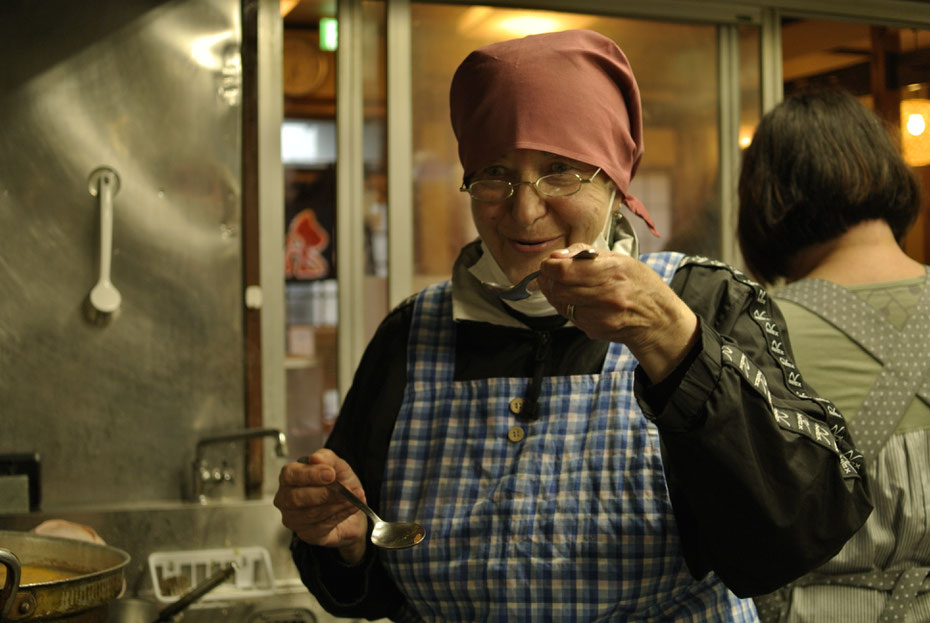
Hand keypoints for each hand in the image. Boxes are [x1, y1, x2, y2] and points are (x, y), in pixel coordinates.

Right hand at [274, 449, 368, 563]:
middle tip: (345, 488)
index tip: (330, 473)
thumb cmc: (339, 485)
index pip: (290, 475)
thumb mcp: (338, 466)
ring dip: (336, 504)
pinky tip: (352, 506)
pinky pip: (322, 526)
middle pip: (296, 498)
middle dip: (325, 493)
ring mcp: (294, 519)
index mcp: (290, 478)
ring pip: (311, 513)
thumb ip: (327, 458)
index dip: (310, 475)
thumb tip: (315, 458)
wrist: (353, 508)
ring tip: (354, 496)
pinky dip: (341, 514)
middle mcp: (286, 499)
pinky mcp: (307, 534)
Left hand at [538, 244, 698, 381]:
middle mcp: (605, 296)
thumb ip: (585, 253)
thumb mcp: (620, 259)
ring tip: (563, 285)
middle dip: (548, 279)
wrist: (658, 319)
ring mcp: (599, 316)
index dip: (549, 266)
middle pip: (558, 289)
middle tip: (550, 273)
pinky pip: (569, 316)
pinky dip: (567, 306)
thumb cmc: (639, 284)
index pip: (564, 271)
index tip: (548, 263)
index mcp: (612, 272)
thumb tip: (556, 256)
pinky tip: (577, 300)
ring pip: (560, 303)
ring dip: (555, 293)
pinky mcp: (594, 330)